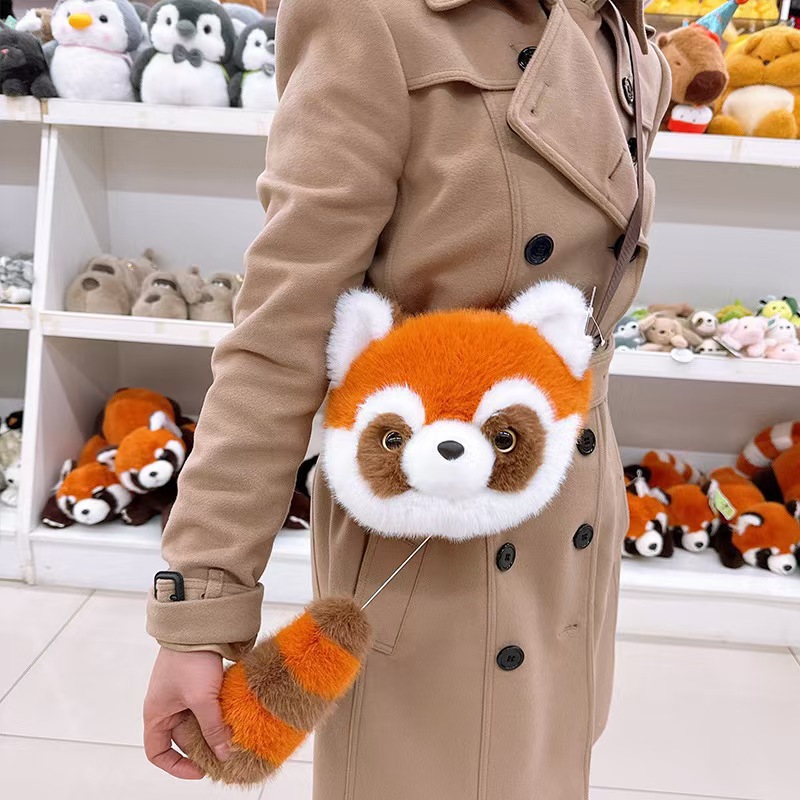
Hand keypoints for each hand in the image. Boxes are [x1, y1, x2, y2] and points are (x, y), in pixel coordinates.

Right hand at [143, 647, 230, 778]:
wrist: (199, 624)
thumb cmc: (190, 660)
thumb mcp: (201, 700)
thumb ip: (212, 728)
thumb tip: (223, 754)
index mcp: (156, 713)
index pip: (157, 751)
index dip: (175, 766)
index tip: (199, 770)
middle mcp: (167, 705)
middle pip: (182, 737)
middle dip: (202, 747)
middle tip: (225, 754)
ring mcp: (183, 692)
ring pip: (198, 721)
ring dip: (214, 728)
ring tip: (234, 736)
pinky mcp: (199, 681)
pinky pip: (207, 705)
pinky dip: (219, 712)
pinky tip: (235, 716)